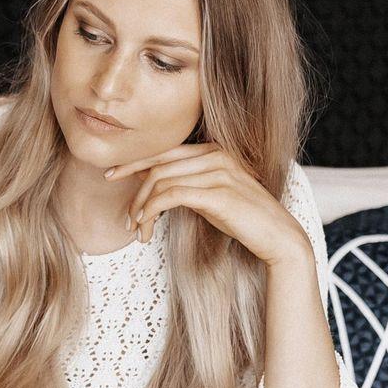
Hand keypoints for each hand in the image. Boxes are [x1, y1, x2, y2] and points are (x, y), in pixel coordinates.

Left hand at [106, 143, 310, 266]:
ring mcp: (218, 172)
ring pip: (161, 182)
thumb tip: (150, 183)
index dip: (133, 163)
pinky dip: (152, 210)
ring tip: (138, 231)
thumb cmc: (242, 218)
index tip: (111, 175)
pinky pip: (171, 196)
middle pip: (158, 166)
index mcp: (212, 151)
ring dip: (142, 208)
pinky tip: (147, 226)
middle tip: (125, 218)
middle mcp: (215, 155)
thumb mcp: (208, 195)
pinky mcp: (217, 193)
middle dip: (135, 192)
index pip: (163, 152)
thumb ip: (185, 183)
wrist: (277, 236)